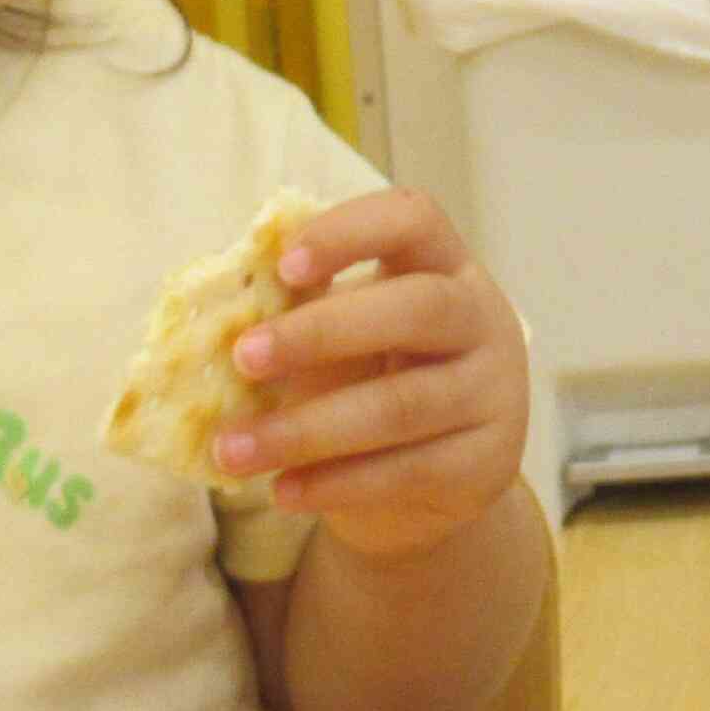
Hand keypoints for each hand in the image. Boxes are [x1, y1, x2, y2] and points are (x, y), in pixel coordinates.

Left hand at [218, 186, 530, 564]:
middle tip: (242, 357)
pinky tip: (282, 491)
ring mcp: (494, 392)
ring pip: (402, 405)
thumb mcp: (347, 336)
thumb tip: (215, 313)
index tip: (283, 266)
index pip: (414, 219)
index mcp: (445, 265)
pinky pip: (408, 472)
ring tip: (233, 449)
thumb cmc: (375, 379)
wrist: (435, 480)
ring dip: (307, 428)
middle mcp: (483, 319)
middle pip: (419, 308)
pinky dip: (336, 484)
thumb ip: (301, 313)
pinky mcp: (488, 463)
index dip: (350, 232)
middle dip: (322, 332)